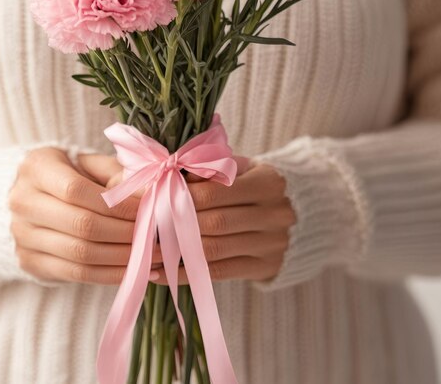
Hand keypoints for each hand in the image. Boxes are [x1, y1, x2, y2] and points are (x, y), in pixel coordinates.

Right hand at [9, 147, 161, 284]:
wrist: (31, 195)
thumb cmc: (71, 172)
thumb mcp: (90, 162)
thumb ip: (119, 175)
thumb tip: (153, 193)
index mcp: (37, 167)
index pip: (77, 191)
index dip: (117, 204)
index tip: (148, 210)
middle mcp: (22, 201)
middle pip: (81, 225)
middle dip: (125, 233)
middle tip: (157, 237)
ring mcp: (22, 235)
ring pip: (80, 254)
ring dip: (123, 258)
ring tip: (154, 256)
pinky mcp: (29, 261)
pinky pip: (76, 274)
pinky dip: (110, 275)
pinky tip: (136, 271)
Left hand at [151, 157, 294, 283]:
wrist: (294, 211)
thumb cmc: (251, 182)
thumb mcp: (238, 168)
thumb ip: (209, 170)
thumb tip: (171, 177)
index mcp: (269, 182)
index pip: (216, 191)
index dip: (183, 195)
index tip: (156, 198)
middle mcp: (275, 214)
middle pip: (216, 222)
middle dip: (177, 224)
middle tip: (146, 226)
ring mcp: (272, 244)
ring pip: (215, 249)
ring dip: (178, 250)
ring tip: (148, 249)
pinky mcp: (265, 267)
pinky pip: (219, 272)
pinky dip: (188, 272)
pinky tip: (162, 271)